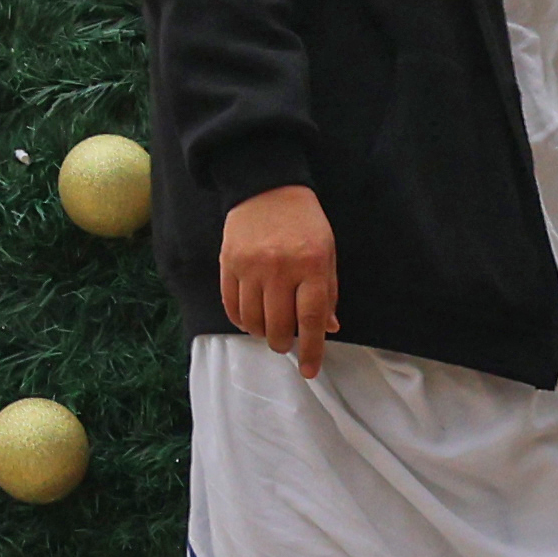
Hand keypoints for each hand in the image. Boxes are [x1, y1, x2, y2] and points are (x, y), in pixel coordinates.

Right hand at [207, 179, 337, 369]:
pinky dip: (240, 319)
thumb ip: (328, 291)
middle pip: (278, 325)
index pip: (311, 319)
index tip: (308, 370)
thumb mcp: (327, 252)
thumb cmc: (304, 222)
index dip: (310, 350)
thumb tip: (329, 329)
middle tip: (285, 342)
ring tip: (267, 329)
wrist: (267, 186)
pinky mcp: (228, 261)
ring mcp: (251, 265)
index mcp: (311, 265)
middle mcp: (280, 268)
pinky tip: (249, 319)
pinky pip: (230, 304)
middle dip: (282, 343)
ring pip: (252, 320)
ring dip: (261, 333)